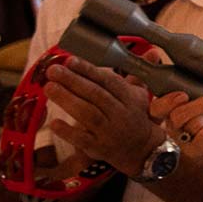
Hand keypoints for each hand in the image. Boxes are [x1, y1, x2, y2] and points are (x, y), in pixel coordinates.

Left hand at [44, 56, 161, 175]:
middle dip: (73, 81)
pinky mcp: (98, 148)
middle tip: (53, 70)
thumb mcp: (140, 94)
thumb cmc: (135, 116)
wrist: (142, 149)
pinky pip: (82, 139)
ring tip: (49, 87)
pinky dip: (68, 131)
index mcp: (129, 98)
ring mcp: (109, 132)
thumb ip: (139, 73)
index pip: (108, 81)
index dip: (89, 70)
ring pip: (88, 114)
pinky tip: (54, 122)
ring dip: (67, 100)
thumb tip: (153, 52)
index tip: (71, 60)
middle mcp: (120, 113)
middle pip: (95, 95)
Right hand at [150, 90, 202, 168]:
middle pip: (176, 115)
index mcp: (172, 113)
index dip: (167, 101)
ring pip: (193, 124)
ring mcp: (183, 142)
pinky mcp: (195, 151)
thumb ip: (198, 92)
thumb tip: (191, 87)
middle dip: (200, 105)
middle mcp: (173, 129)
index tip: (183, 96)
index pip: (156, 109)